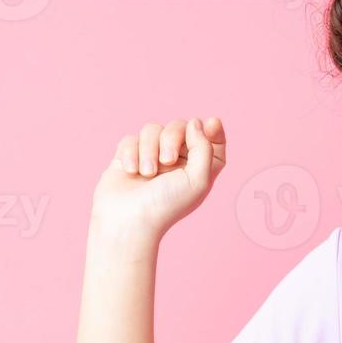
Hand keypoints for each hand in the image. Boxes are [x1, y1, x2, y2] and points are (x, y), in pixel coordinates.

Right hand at [91, 117, 227, 238]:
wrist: (127, 220)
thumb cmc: (166, 205)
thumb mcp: (198, 179)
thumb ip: (204, 148)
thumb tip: (196, 122)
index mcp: (199, 168)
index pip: (212, 141)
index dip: (213, 129)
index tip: (211, 123)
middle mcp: (177, 161)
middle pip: (180, 127)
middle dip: (172, 138)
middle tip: (167, 161)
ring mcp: (151, 157)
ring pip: (153, 129)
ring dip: (149, 149)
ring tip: (147, 173)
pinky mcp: (128, 157)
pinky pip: (131, 138)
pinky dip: (131, 153)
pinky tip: (131, 172)